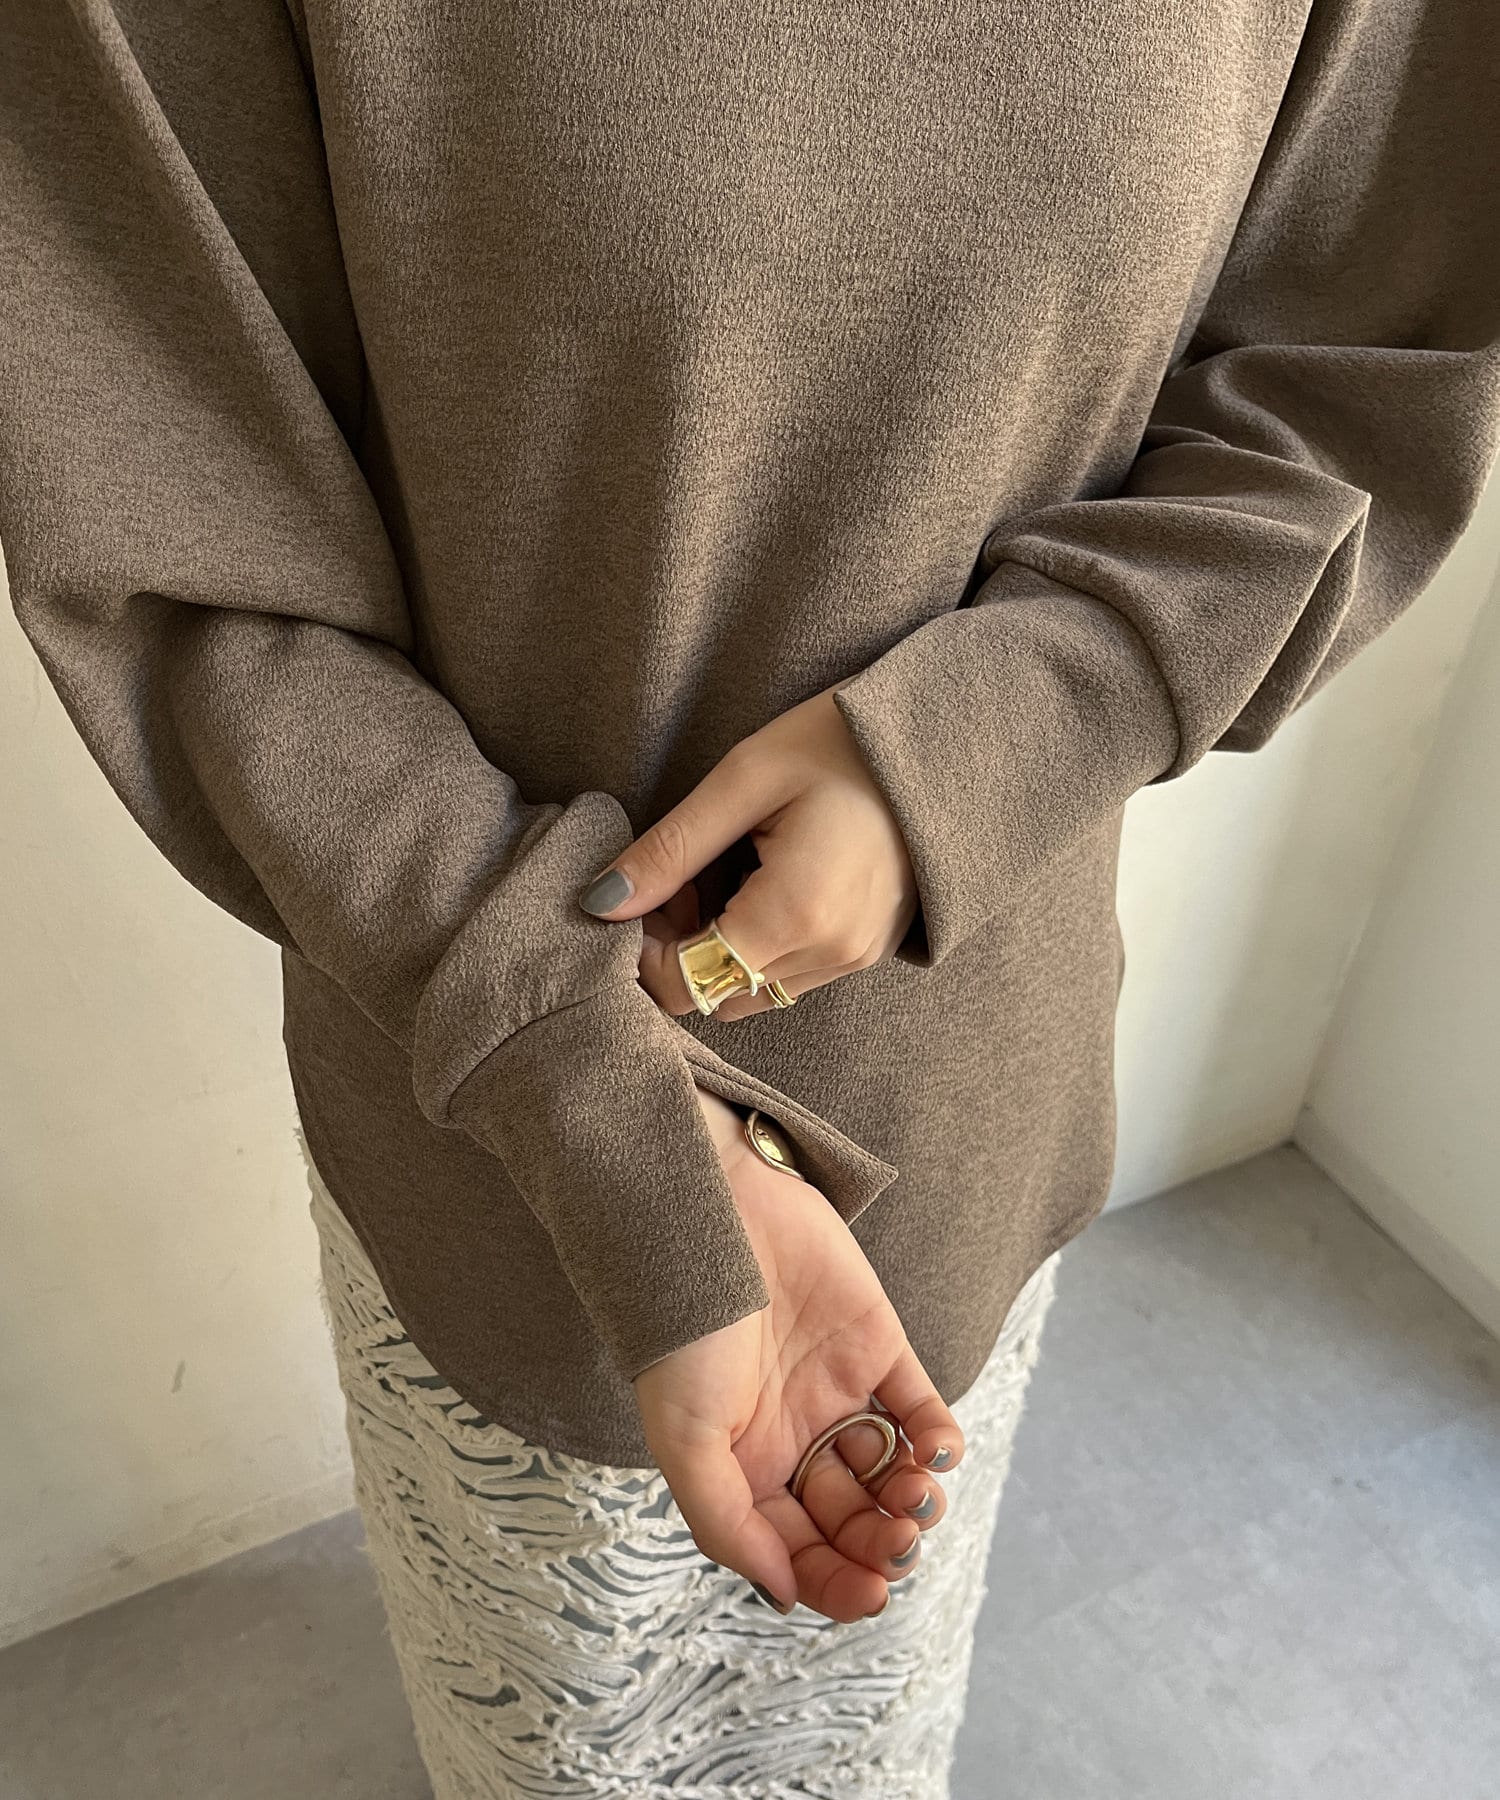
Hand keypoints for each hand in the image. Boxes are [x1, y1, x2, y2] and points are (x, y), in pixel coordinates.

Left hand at [579, 685, 919, 1016]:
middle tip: (676, 878)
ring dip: (717, 950)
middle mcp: (829, 953)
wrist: (946, 739)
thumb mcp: (743, 778)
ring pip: (751, 991)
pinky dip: (757, 945)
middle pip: (715, 995)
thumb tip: (600, 902)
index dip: (644, 953)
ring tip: (720, 874)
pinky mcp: (867, 950)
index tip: (638, 896)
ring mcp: (854, 958)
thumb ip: (669, 849)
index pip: (686, 985)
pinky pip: (789, 975)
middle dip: (678, 951)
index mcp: (794, 914)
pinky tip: (758, 882)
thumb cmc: (842, 742)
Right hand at [632, 1085, 964, 1623]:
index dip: (834, 1579)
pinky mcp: (877, 1344)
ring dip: (913, 1497)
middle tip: (898, 1542)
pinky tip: (939, 1452)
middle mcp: (792, 1436)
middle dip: (878, 1541)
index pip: (798, 1547)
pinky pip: (919, 1405)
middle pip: (849, 1517)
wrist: (711, 1221)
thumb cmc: (683, 1334)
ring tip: (918, 1497)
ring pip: (890, 1469)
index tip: (872, 1594)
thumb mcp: (683, 1440)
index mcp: (743, 1467)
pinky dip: (939, 1437)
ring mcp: (836, 1390)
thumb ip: (727, 1524)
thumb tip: (782, 1592)